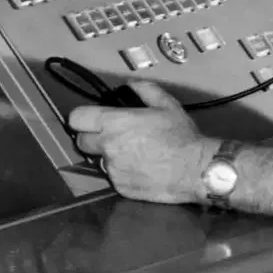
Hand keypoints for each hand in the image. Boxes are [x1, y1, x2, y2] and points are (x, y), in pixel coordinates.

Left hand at [66, 78, 210, 204]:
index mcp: (115, 123)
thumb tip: (132, 85)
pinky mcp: (120, 187)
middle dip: (92, 138)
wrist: (195, 170)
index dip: (82, 119)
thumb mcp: (167, 105)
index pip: (76, 119)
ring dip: (108, 157)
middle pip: (81, 142)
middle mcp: (108, 146)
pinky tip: (140, 168)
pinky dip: (122, 174)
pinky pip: (113, 178)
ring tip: (132, 154)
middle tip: (110, 137)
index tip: (88, 120)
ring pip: (98, 161)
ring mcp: (113, 169)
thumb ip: (145, 90)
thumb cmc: (183, 138)